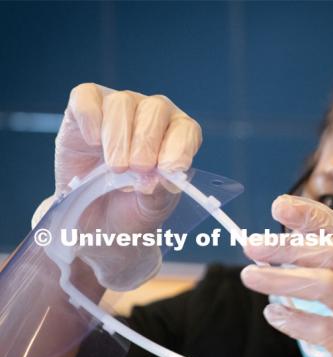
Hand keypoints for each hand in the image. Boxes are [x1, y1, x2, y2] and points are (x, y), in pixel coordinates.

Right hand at [34, 83, 202, 289]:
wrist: (95, 219)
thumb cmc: (131, 208)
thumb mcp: (151, 209)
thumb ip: (159, 193)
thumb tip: (158, 178)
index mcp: (176, 138)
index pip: (185, 129)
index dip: (179, 146)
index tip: (168, 168)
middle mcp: (151, 117)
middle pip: (155, 109)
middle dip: (146, 141)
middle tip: (138, 169)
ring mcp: (118, 110)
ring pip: (122, 103)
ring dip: (119, 137)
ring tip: (116, 167)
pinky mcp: (85, 110)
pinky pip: (87, 98)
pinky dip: (90, 118)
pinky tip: (93, 142)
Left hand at [241, 195, 332, 356]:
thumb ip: (331, 256)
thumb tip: (286, 232)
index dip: (310, 215)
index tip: (278, 206)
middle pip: (330, 253)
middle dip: (285, 247)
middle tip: (251, 245)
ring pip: (323, 285)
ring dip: (280, 278)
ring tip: (248, 276)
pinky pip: (318, 326)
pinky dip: (291, 318)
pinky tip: (272, 313)